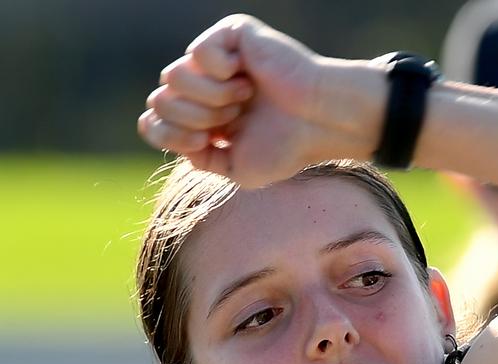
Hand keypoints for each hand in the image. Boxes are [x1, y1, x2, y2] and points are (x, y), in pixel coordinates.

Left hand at [138, 14, 384, 186]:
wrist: (318, 122)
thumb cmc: (286, 148)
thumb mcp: (235, 169)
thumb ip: (200, 160)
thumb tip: (172, 139)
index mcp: (204, 119)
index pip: (154, 122)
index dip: (167, 135)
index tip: (203, 142)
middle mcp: (205, 88)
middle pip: (158, 100)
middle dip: (191, 118)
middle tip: (228, 121)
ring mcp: (215, 59)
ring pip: (172, 76)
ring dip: (207, 99)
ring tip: (240, 101)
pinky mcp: (229, 34)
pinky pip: (197, 53)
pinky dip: (219, 75)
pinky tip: (246, 78)